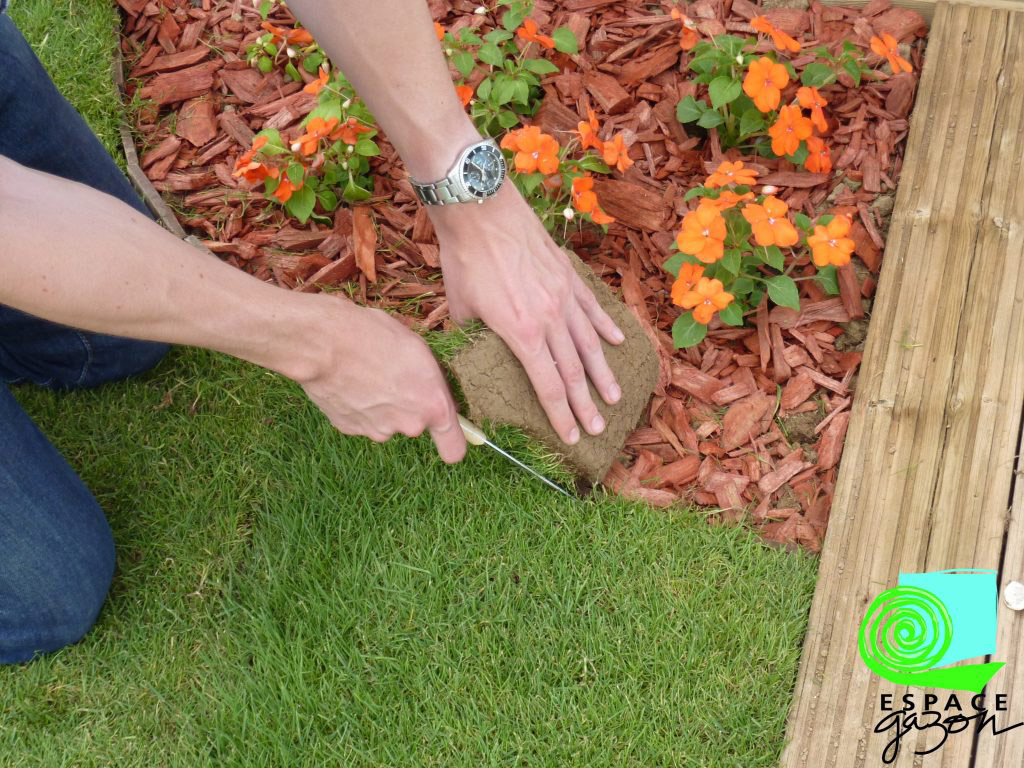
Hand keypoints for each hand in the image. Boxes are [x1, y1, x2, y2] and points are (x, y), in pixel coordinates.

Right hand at [288, 297, 465, 461]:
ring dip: (381, 404)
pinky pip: (361, 418)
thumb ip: (430, 379)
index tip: (451, 440)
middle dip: (407, 404)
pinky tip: (349, 380)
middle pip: (414, 423)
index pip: (454, 448)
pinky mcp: (350, 429)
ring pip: (386, 420)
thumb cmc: (374, 336)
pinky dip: (358, 405)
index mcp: (432, 406)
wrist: (324, 344)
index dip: (453, 442)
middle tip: (392, 374)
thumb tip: (428, 387)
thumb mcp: (418, 348)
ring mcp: (377, 430)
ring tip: (367, 372)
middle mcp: (408, 426)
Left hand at [429, 183, 624, 445]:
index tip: (572, 436)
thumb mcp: (462, 307)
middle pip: (574, 372)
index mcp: (521, 333)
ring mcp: (564, 296)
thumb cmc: (466, 259)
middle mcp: (550, 319)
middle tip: (599, 429)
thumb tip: (473, 354)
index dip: (561, 415)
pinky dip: (605, 328)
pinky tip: (617, 343)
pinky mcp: (569, 276)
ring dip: (603, 374)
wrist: (481, 210)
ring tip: (615, 396)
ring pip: (590, 344)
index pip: (548, 386)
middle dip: (587, 405)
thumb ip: (474, 337)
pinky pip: (592, 309)